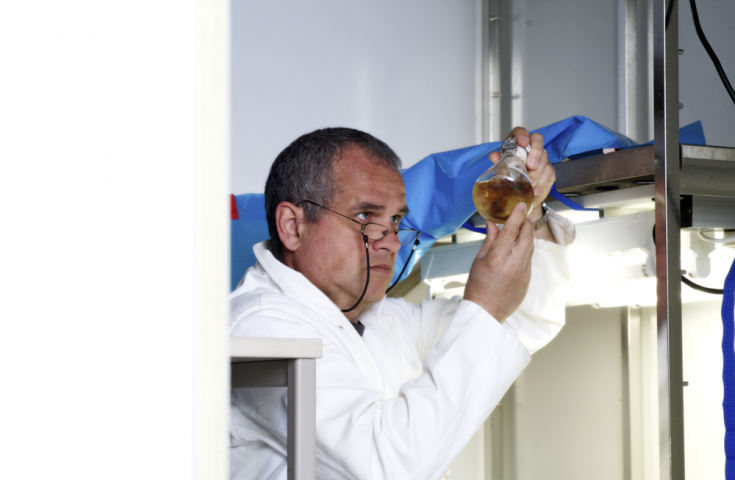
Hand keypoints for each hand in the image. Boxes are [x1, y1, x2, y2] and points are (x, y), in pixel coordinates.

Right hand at [463, 202, 533, 322]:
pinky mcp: (527, 280)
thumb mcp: (479, 261)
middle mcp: (513, 264)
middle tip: (522, 217)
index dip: (517, 215)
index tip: (521, 205)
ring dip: (526, 237)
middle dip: (526, 224)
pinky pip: (529, 260)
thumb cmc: (478, 287)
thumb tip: (493, 225)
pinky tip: (517, 251)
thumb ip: (489, 240)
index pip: (511, 230)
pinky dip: (524, 251)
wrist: (486, 312)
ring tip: (520, 232)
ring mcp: (523, 273)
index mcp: (498, 258)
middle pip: (527, 236)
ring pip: (530, 248)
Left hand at [489, 127, 555, 222]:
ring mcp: (541, 158)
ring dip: (537, 172)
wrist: (519, 195)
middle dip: (535, 153)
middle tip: (530, 166)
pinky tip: (535, 191)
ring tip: (530, 184)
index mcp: (515, 145)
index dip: (522, 134)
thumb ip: (499, 163)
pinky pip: (549, 172)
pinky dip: (542, 182)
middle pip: (537, 140)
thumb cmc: (510, 178)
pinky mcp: (549, 170)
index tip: (523, 142)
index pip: (520, 131)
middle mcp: (530, 148)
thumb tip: (494, 156)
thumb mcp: (502, 171)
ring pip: (544, 158)